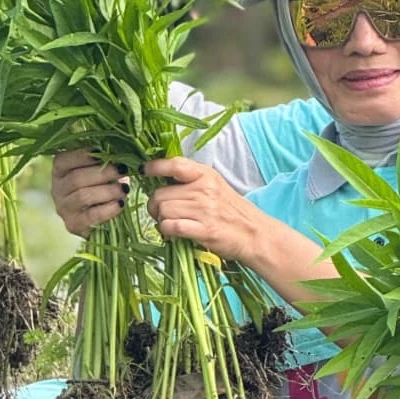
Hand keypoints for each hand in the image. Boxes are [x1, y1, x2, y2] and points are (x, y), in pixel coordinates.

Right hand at [51, 149, 129, 236]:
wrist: (97, 221)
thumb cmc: (100, 188)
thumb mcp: (98, 172)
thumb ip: (102, 161)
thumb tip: (118, 153)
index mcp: (59, 171)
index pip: (63, 160)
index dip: (82, 155)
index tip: (102, 151)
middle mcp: (57, 189)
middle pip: (76, 179)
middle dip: (103, 173)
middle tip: (123, 170)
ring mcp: (63, 208)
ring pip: (83, 196)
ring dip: (107, 191)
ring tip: (125, 189)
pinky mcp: (73, 225)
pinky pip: (91, 216)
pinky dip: (108, 209)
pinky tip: (121, 204)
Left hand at [145, 156, 262, 264]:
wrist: (255, 234)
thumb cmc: (232, 211)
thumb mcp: (215, 186)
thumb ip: (191, 181)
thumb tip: (160, 180)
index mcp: (206, 175)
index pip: (174, 164)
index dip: (155, 166)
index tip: (144, 169)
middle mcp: (204, 189)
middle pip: (160, 194)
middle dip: (155, 206)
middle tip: (160, 213)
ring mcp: (204, 210)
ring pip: (163, 211)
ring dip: (161, 220)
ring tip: (170, 224)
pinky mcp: (204, 230)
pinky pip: (171, 226)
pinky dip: (167, 231)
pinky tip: (173, 233)